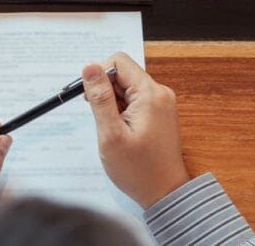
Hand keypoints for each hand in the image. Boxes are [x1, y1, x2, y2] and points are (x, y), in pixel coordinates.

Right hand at [82, 52, 189, 209]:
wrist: (164, 193)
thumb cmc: (139, 170)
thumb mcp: (111, 134)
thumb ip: (100, 98)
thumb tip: (90, 67)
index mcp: (150, 93)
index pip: (118, 62)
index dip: (99, 75)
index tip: (90, 98)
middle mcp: (159, 93)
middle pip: (122, 74)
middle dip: (105, 92)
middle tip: (100, 119)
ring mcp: (161, 103)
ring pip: (126, 88)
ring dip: (112, 104)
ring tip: (112, 130)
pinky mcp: (158, 113)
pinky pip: (134, 100)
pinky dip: (121, 111)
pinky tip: (120, 132)